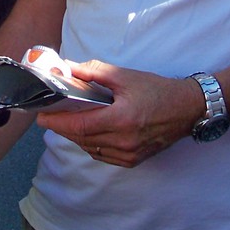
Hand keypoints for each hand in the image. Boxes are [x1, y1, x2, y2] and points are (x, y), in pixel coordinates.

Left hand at [34, 60, 199, 167]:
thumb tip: (68, 68)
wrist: (187, 109)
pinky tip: (89, 131)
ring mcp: (129, 154)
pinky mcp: (133, 160)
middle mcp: (124, 141)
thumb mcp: (126, 76)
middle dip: (63, 127)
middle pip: (81, 138)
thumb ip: (95, 72)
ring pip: (90, 148)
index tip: (41, 116)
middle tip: (50, 115)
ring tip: (69, 121)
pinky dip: (91, 144)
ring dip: (76, 136)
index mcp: (121, 120)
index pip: (78, 125)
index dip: (57, 121)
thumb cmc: (158, 90)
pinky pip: (102, 155)